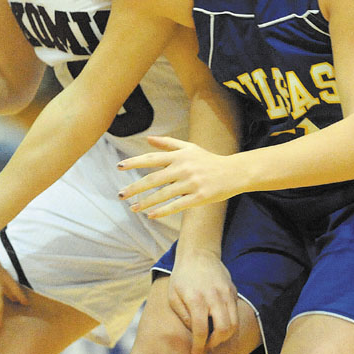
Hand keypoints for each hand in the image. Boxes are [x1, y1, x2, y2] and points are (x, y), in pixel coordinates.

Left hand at [118, 136, 235, 217]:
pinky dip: (163, 211)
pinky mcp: (199, 197)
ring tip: (133, 208)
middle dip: (135, 187)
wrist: (234, 172)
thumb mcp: (189, 148)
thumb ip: (167, 144)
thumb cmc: (208, 160)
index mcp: (179, 156)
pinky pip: (177, 205)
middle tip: (120, 194)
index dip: (134, 162)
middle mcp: (183, 168)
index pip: (151, 159)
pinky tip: (151, 215)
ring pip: (163, 194)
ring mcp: (191, 183)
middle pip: (153, 179)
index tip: (119, 167)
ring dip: (146, 202)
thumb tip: (147, 139)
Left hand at [168, 252, 238, 353]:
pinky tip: (219, 323)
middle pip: (224, 330)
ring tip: (213, 337)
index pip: (201, 331)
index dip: (199, 348)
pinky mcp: (233, 291)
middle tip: (207, 345)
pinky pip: (236, 313)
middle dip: (216, 343)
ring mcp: (226, 294)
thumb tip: (194, 334)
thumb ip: (182, 316)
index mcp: (196, 300)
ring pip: (234, 324)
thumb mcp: (173, 296)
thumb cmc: (181, 277)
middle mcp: (214, 297)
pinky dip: (230, 323)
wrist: (198, 255)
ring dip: (224, 336)